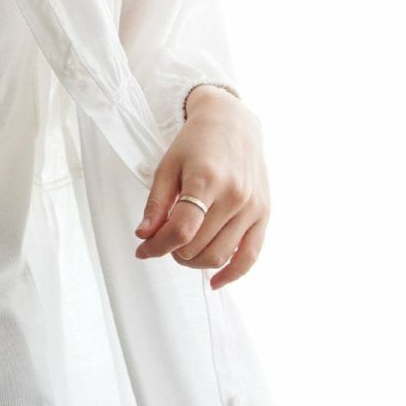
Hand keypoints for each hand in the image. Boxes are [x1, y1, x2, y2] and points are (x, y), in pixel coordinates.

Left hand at [133, 91, 268, 289]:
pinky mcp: (264, 215)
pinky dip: (232, 274)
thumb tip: (143, 236)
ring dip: (193, 262)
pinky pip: (250, 256)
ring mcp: (252, 207)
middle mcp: (234, 195)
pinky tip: (214, 282)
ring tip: (180, 250)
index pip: (180, 229)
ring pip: (219, 255)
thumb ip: (156, 202)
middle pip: (198, 245)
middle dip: (172, 252)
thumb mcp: (168, 165)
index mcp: (207, 179)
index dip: (157, 246)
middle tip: (161, 243)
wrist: (233, 124)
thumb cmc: (195, 144)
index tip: (142, 249)